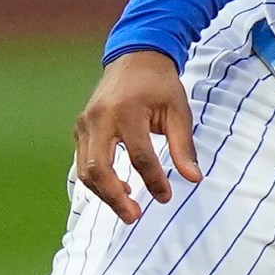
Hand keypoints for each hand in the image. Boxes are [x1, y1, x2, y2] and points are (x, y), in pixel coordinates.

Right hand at [73, 50, 201, 222]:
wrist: (134, 57)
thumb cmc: (160, 84)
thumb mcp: (179, 110)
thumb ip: (184, 146)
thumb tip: (193, 179)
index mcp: (126, 111)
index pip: (139, 156)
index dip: (153, 181)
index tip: (167, 197)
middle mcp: (99, 118)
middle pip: (98, 169)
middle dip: (115, 198)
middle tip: (135, 217)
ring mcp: (85, 124)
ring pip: (85, 170)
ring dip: (105, 194)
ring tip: (130, 209)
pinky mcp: (80, 129)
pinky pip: (84, 162)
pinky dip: (99, 180)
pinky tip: (122, 189)